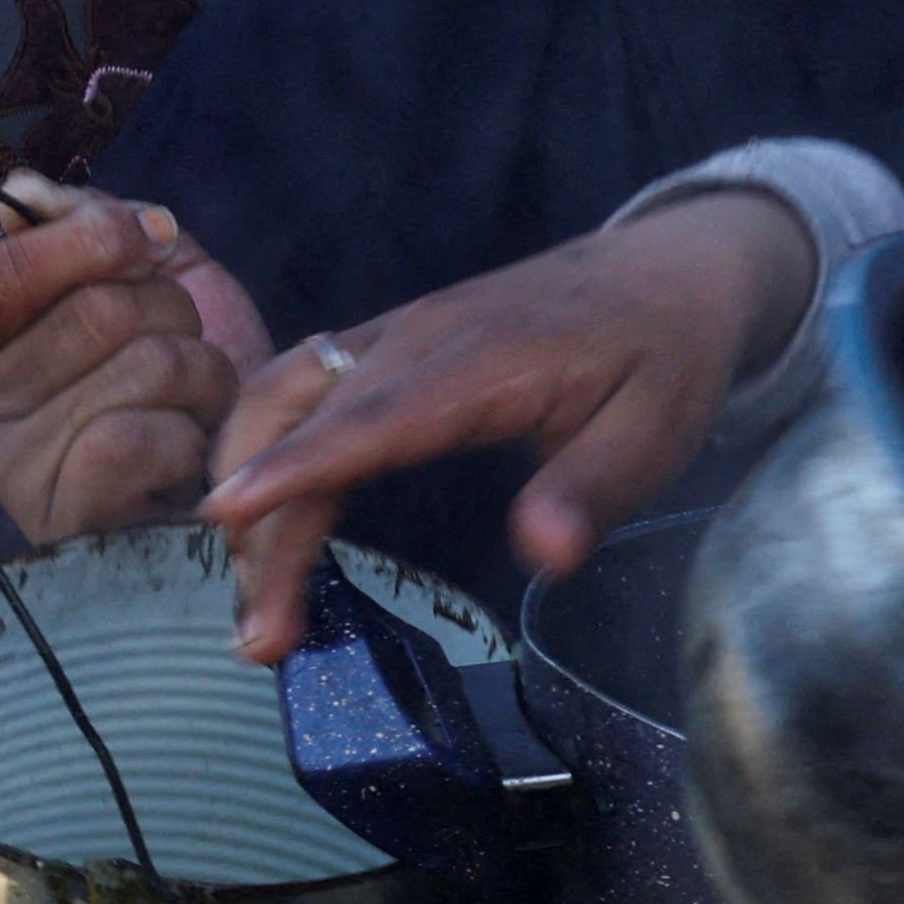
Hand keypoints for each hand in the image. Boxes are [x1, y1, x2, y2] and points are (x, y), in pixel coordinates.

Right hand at [0, 174, 241, 549]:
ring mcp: (17, 465)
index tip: (152, 237)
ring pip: (146, 365)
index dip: (91, 239)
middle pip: (102, 309)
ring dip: (203, 379)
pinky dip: (192, 437)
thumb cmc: (172, 389)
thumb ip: (89, 231)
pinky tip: (182, 458)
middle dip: (176, 316)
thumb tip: (24, 186)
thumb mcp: (139, 290)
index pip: (10, 268)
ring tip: (190, 409)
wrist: (228, 493)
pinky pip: (148, 434)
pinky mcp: (68, 511)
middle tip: (180, 354)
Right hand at [198, 193, 818, 662]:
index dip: (299, 466)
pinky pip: (300, 384)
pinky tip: (258, 518)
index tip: (231, 513)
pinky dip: (263, 447)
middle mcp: (422, 335)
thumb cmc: (664, 358)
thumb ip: (593, 490)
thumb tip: (545, 554)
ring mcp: (397, 330)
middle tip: (260, 634)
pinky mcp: (388, 340)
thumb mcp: (656, 433)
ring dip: (247, 478)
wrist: (672, 270)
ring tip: (251, 587)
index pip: (375, 415)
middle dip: (263, 521)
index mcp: (487, 358)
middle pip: (310, 418)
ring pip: (285, 392)